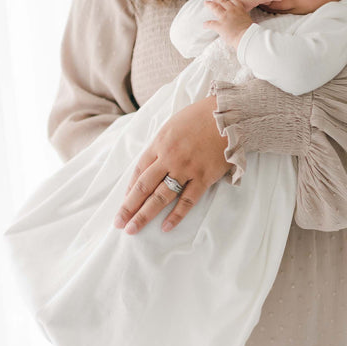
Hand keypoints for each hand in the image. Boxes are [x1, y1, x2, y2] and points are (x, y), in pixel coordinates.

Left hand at [113, 96, 229, 233]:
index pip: (139, 171)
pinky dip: (176, 215)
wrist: (228, 116)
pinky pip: (187, 200)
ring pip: (161, 196)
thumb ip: (162, 144)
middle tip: (118, 223)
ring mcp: (186, 168)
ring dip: (145, 215)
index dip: (129, 189)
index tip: (123, 203)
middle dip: (129, 207)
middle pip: (144, 187)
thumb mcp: (173, 125)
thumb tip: (154, 162)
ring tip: (132, 229)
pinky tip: (165, 227)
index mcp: (160, 143)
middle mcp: (169, 158)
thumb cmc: (200, 117)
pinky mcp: (204, 177)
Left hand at [203, 0, 252, 48]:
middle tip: (214, 0)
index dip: (231, 1)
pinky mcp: (219, 25)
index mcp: (240, 10)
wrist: (246, 36)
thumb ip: (245, 21)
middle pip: (223, 2)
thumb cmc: (250, 32)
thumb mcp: (250, 22)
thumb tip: (246, 25)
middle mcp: (231, 11)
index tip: (228, 1)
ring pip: (215, 8)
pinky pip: (210, 23)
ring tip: (206, 3)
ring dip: (210, 5)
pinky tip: (204, 25)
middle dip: (218, 0)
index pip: (235, 2)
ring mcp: (224, 17)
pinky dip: (206, 24)